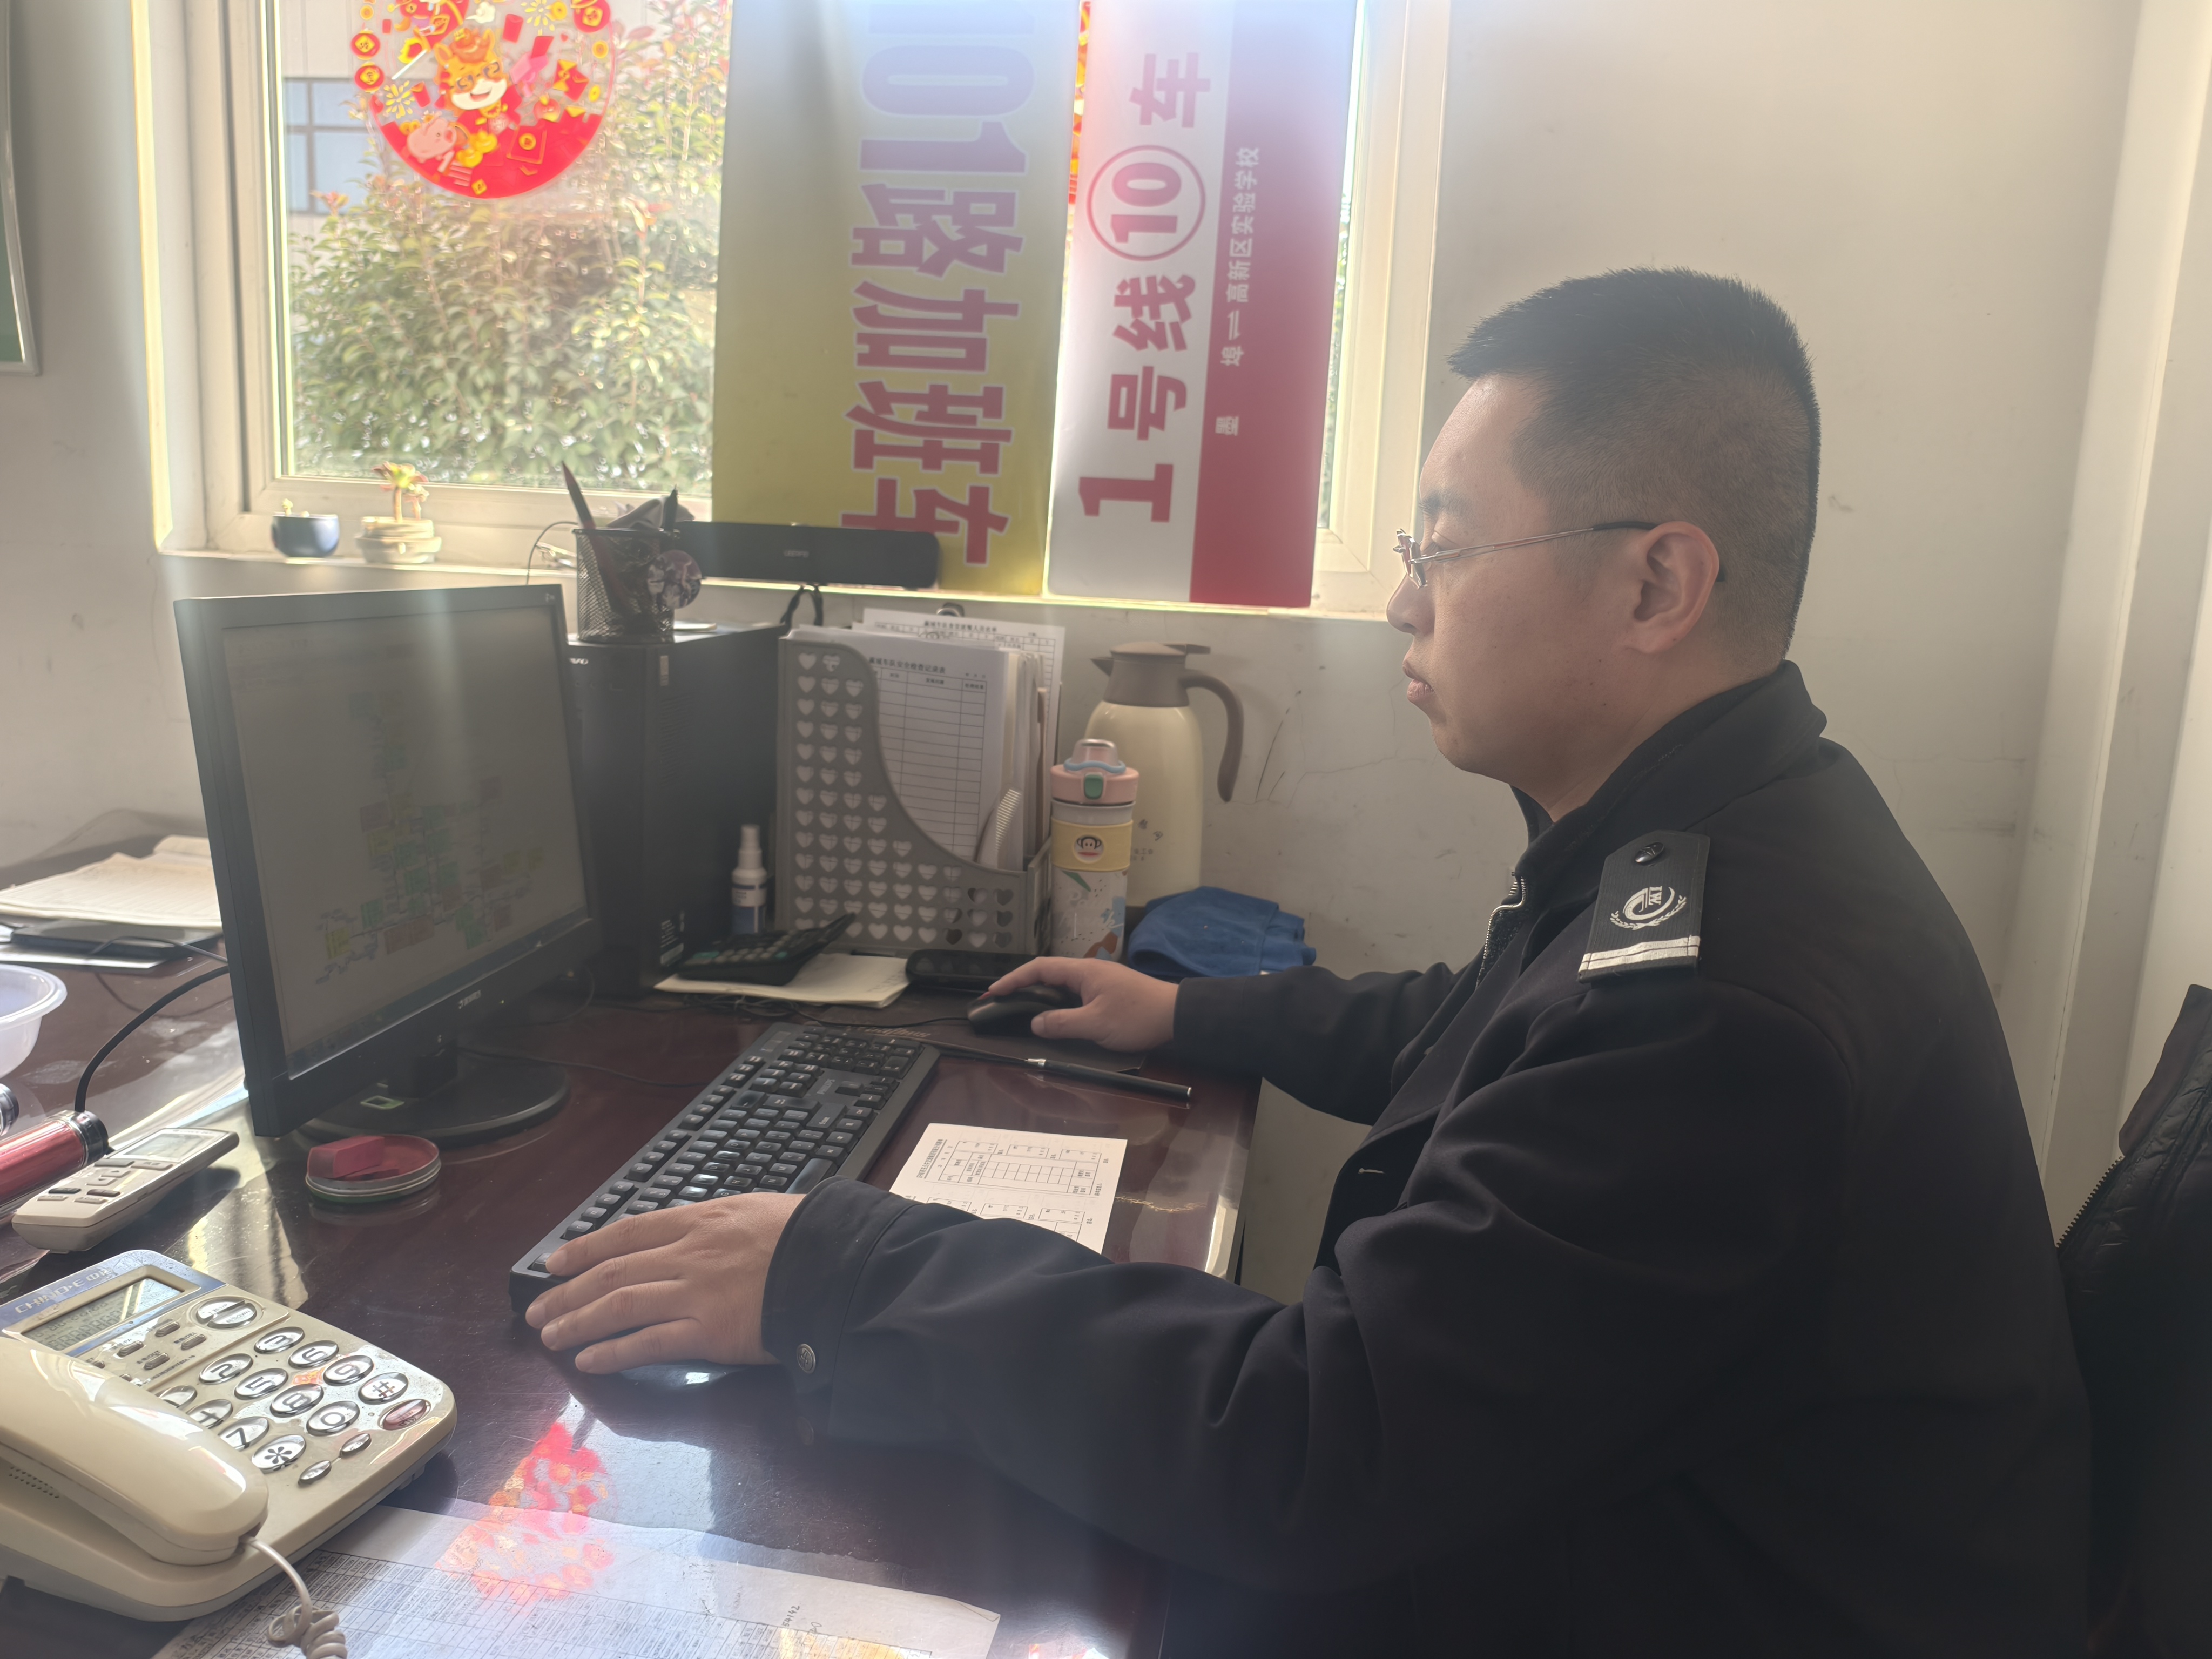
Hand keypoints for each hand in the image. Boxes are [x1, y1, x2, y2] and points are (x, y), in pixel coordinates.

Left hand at [525, 1193, 804, 1371]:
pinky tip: (590, 1361)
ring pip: (619, 1306)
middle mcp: (687, 1255)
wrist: (835, 1264)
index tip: (556, 1263)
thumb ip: (718, 1225)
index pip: (626, 1233)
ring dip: (578, 1322)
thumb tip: (696, 1233)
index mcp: (698, 1221)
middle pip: (611, 1273)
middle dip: (567, 1293)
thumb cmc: (806, 1237)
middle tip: (538, 1309)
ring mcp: (694, 1294)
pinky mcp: (707, 1333)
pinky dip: (613, 1353)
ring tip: (550, 1336)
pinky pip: (648, 1344)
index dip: (584, 1249)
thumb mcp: (755, 1211)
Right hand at [985, 957, 1177, 1049]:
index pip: (1039, 968)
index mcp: (1083, 972)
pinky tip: (1054, 1016)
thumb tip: (1035, 1023)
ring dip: (1040, 995)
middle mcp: (1089, 972)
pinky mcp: (1107, 993)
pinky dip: (1058, 1002)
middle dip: (1022, 985)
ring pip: (1061, 985)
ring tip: (1021, 1008)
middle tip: (1002, 1000)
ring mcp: (1099, 982)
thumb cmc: (1138, 1016)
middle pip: (1047, 973)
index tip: (994, 991)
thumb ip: (1062, 1024)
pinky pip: (1074, 994)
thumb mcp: (1096, 1024)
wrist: (1176, 1015)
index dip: (1013, 979)